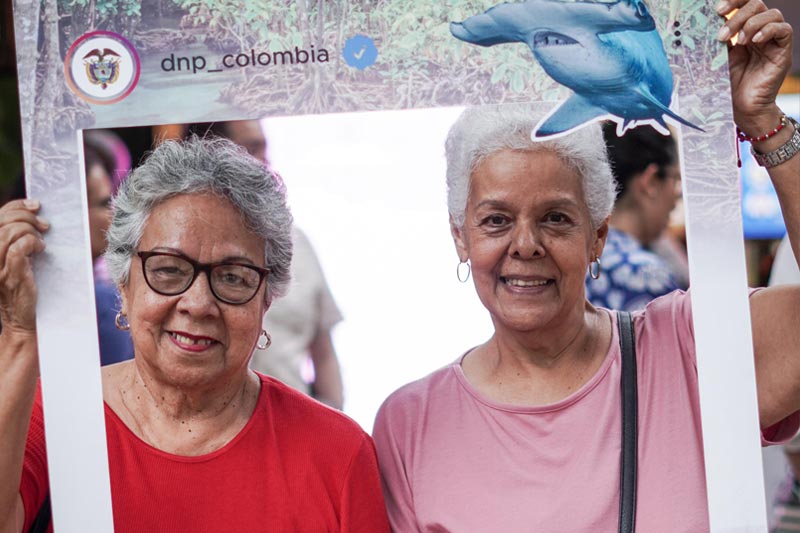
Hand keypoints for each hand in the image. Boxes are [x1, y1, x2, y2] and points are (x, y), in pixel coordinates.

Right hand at [0, 199, 48, 334]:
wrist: (22, 320)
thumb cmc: (23, 287)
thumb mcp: (15, 259)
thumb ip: (16, 239)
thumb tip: (32, 214)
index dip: (16, 205)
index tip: (35, 204)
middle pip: (3, 221)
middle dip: (27, 216)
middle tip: (44, 224)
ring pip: (10, 232)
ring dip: (31, 230)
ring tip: (41, 240)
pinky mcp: (10, 274)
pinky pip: (19, 247)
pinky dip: (32, 243)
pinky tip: (40, 249)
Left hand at [716, 0, 792, 133]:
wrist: (742, 108)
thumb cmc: (728, 85)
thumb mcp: (719, 57)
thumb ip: (717, 39)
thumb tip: (703, 20)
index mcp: (744, 30)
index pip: (744, 4)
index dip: (734, 1)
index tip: (717, 10)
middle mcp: (760, 32)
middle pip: (757, 5)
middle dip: (738, 16)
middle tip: (723, 35)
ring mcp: (773, 40)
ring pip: (772, 14)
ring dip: (751, 24)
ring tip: (739, 42)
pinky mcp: (783, 50)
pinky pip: (783, 29)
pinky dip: (768, 30)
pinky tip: (754, 41)